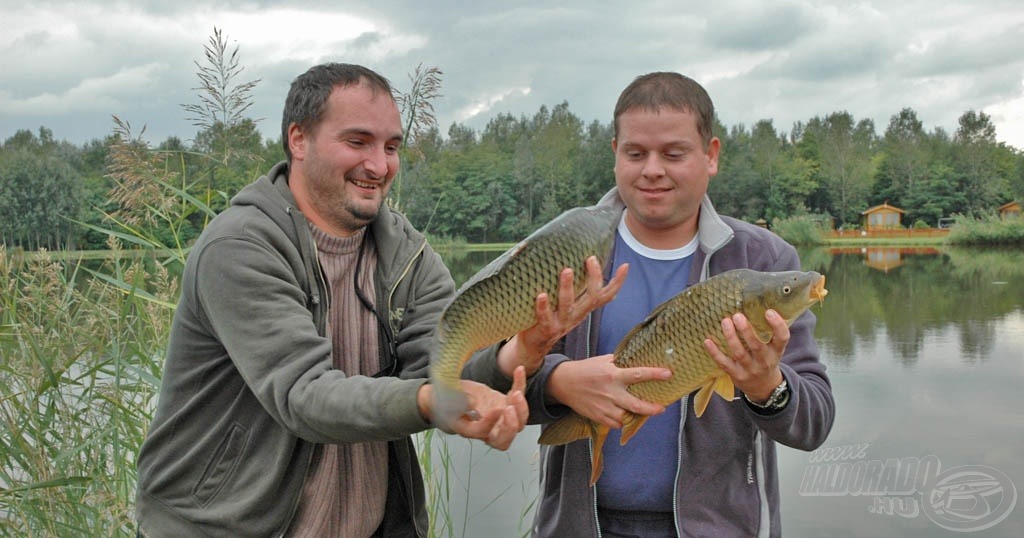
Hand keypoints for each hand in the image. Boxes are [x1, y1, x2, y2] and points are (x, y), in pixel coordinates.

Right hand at [449, 366, 528, 449]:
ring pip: (518, 422)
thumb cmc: (447, 400)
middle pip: (505, 438)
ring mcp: (500, 418)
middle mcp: (488, 428)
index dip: (490, 423)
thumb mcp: (449, 401)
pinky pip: (517, 398)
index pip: (484, 433)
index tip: (495, 409)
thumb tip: (473, 404)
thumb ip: (460, 403)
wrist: (452, 394)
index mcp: (471, 431)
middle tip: (509, 409)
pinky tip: (519, 370)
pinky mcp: (506, 404)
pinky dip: (520, 384)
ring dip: (520, 408)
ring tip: (516, 393)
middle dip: (511, 425)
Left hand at [497, 257, 627, 376]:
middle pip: (592, 297)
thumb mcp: (566, 305)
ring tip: (567, 270)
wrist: (534, 347)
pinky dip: (543, 306)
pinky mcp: (546, 329)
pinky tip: (541, 294)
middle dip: (594, 277)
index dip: (617, 283)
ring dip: (568, 287)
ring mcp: (562, 323)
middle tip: (591, 259)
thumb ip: (574, 290)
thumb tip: (575, 262)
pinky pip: (545, 318)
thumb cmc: (549, 318)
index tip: (625, 266)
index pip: (605, 296)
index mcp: (583, 309)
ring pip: (568, 305)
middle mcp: (576, 315)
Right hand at [547, 354, 670, 428]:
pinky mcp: (598, 416)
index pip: (639, 374)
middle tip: (662, 408)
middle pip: (636, 405)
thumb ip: (620, 363)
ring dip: (636, 415)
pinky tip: (624, 415)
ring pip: (626, 417)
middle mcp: (610, 392)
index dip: (656, 374)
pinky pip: (616, 424)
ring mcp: (604, 407)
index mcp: (613, 375)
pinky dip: (622, 421)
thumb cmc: (586, 369)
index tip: (668, 374)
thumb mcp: (603, 361)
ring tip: (641, 411)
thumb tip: (638, 361)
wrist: (563, 383)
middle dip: (652, 409)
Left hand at [705, 309, 787, 402]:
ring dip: (731, 337)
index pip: (782, 338)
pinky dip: (715, 352)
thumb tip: (756, 303)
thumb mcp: (773, 347)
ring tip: (725, 321)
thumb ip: (768, 331)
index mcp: (776, 350)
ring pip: (739, 353)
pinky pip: (724, 363)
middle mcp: (765, 360)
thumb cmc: (766, 359)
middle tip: (738, 315)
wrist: (764, 387)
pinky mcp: (737, 375)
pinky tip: (707, 341)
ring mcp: (750, 369)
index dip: (777, 325)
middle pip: (757, 346)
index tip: (768, 311)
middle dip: (746, 330)